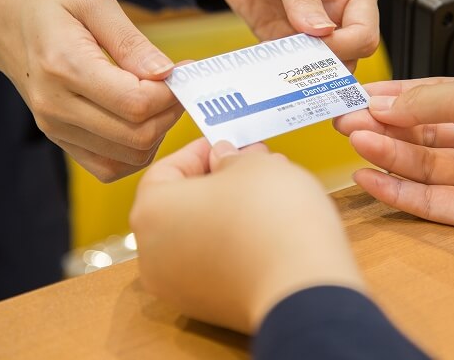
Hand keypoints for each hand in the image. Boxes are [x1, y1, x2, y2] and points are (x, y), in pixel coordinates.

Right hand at [0, 0, 182, 181]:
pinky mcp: (60, 139)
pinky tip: (143, 119)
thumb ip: (131, 40)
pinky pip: (110, 167)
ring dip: (158, 133)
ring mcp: (55, 128)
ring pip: (129, 157)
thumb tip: (166, 73)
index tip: (185, 69)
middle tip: (178, 84)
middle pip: (137, 136)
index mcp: (65, 67)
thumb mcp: (93, 0)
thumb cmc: (48, 0)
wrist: (0, 20)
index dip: (172, 92)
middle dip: (171, 112)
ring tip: (160, 99)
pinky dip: (137, 151)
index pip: (136, 103)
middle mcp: (56, 106)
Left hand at [130, 139, 363, 333]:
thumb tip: (224, 160)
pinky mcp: (208, 309)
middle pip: (182, 205)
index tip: (226, 144)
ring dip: (229, 212)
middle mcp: (153, 254)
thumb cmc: (272, 218)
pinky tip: (268, 229)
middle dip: (219, 181)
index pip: (166, 170)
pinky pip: (215, 264)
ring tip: (269, 195)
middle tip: (253, 165)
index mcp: (151, 212)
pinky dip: (235, 244)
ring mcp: (178, 287)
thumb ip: (231, 158)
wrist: (302, 289)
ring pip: (199, 236)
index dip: (200, 151)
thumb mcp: (254, 165)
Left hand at [181, 0, 378, 69]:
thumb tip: (321, 31)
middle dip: (324, 64)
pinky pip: (292, 68)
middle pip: (349, 58)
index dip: (342, 45)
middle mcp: (341, 15)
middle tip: (294, 60)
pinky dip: (281, 72)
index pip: (365, 34)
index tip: (313, 40)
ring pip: (323, 70)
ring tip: (278, 64)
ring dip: (302, 71)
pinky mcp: (289, 43)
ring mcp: (315, 33)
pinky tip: (265, 65)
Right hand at [334, 74, 453, 265]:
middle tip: (343, 118)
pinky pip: (429, 202)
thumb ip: (424, 101)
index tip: (356, 96)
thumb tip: (384, 103)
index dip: (391, 97)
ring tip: (353, 139)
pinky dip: (396, 190)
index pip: (428, 99)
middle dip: (381, 124)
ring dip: (384, 152)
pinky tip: (369, 176)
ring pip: (421, 166)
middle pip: (420, 134)